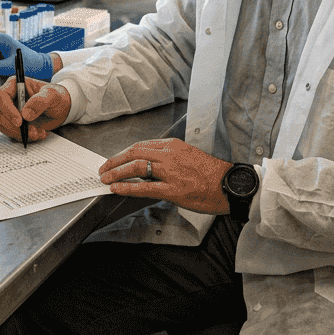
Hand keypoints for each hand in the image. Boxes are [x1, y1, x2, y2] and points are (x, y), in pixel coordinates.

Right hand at [0, 77, 71, 142]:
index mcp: (15, 85)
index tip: (19, 121)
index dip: (7, 110)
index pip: (2, 96)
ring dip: (20, 133)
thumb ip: (40, 101)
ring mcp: (11, 112)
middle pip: (0, 114)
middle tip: (31, 131)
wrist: (63, 108)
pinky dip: (25, 137)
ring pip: (5, 126)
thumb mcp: (52, 95)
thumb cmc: (57, 96)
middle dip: (14, 126)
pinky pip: (13, 134)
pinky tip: (39, 133)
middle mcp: (10, 98)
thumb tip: (25, 114)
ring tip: (38, 132)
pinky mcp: (15, 124)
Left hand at [98, 139, 233, 215]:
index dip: (124, 153)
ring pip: (136, 167)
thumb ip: (169, 159)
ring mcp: (171, 172)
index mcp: (173, 146)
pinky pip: (145, 187)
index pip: (141, 146)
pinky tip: (117, 189)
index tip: (115, 159)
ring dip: (117, 172)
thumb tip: (150, 167)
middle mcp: (170, 155)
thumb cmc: (212, 174)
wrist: (230, 185)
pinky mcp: (174, 189)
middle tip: (103, 168)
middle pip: (134, 152)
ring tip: (106, 178)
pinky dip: (127, 187)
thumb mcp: (188, 157)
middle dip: (115, 160)